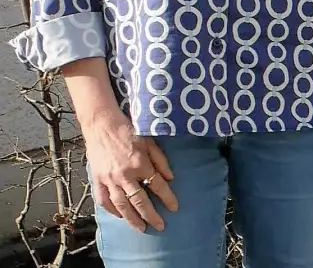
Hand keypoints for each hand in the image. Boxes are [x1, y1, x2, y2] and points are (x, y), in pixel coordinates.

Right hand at [82, 107, 176, 232]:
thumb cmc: (128, 131)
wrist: (102, 125)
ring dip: (131, 218)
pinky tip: (119, 216)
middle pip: (139, 201)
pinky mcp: (97, 179)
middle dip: (150, 215)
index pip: (157, 186)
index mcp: (140, 164)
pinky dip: (111, 210)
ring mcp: (109, 179)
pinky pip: (103, 200)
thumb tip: (170, 179)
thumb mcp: (150, 142)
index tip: (175, 208)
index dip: (167, 198)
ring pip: (121, 205)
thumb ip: (161, 161)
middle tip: (159, 226)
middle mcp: (124, 175)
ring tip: (140, 228)